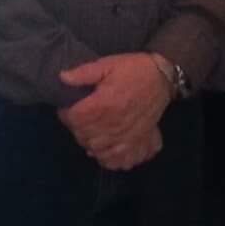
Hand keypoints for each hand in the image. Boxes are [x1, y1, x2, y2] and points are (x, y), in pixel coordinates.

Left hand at [57, 53, 171, 169]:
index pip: (74, 119)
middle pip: (83, 136)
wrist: (162, 78)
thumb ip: (83, 73)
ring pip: (97, 150)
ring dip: (90, 142)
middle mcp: (113, 125)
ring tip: (91, 132)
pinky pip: (118, 161)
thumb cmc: (133, 69)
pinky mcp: (137, 143)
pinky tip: (106, 148)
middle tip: (80, 118)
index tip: (68, 107)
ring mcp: (126, 137)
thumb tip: (62, 78)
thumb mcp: (107, 64)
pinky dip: (109, 159)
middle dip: (77, 128)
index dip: (66, 113)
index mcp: (103, 105)